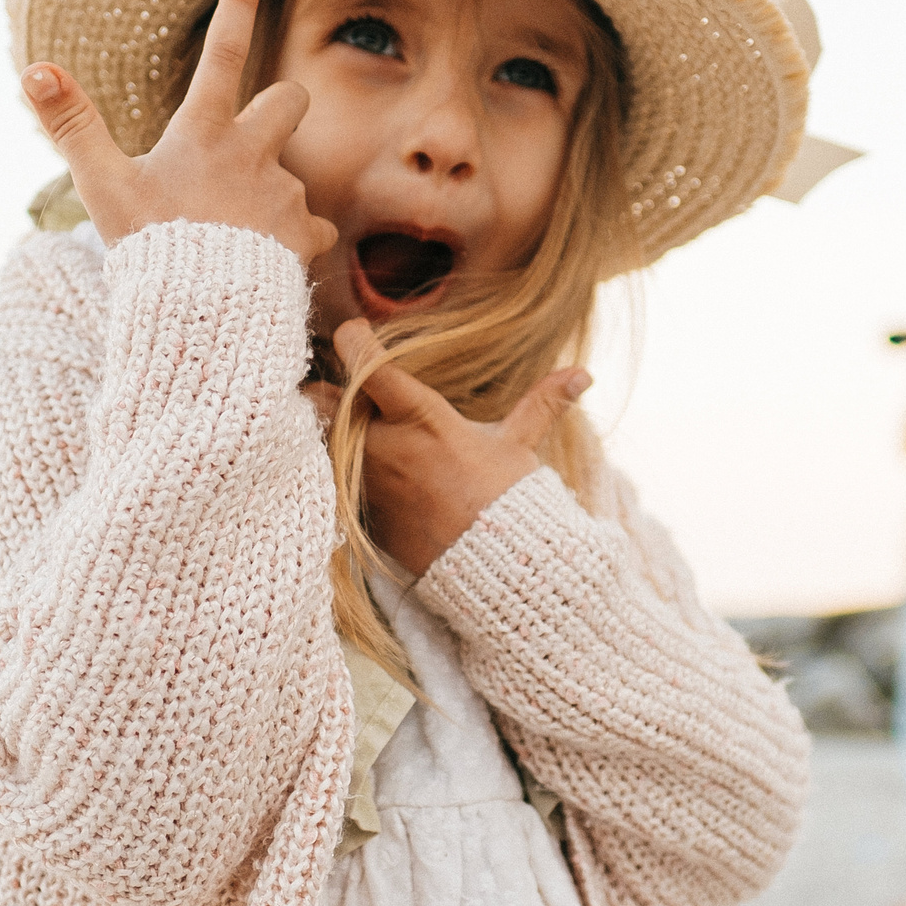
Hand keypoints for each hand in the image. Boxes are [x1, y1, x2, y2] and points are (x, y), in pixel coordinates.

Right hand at [19, 0, 337, 260]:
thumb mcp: (102, 186)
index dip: (236, 7)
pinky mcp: (305, 232)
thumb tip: (34, 68)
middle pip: (290, 97)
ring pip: (291, 174)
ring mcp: (284, 191)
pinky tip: (264, 261)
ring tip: (232, 235)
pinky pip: (311, 226)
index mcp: (204, 132)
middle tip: (250, 141)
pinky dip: (292, 239)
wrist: (200, 312)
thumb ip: (72, 125)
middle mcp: (253, 152)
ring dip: (269, 193)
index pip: (222, 53)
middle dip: (279, 106)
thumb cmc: (149, 248)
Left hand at [330, 318, 590, 576]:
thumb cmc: (507, 501)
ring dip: (326, 430)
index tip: (353, 332)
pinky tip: (344, 466)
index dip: (353, 341)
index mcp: (420, 418)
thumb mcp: (519, 448)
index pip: (367, 366)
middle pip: (330, 401)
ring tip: (335, 425)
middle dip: (331, 393)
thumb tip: (584, 374)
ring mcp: (366, 481)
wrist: (491, 572)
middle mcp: (384, 446)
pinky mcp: (358, 511)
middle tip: (337, 387)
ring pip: (322, 440)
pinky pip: (329, 478)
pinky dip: (331, 468)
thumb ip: (542, 404)